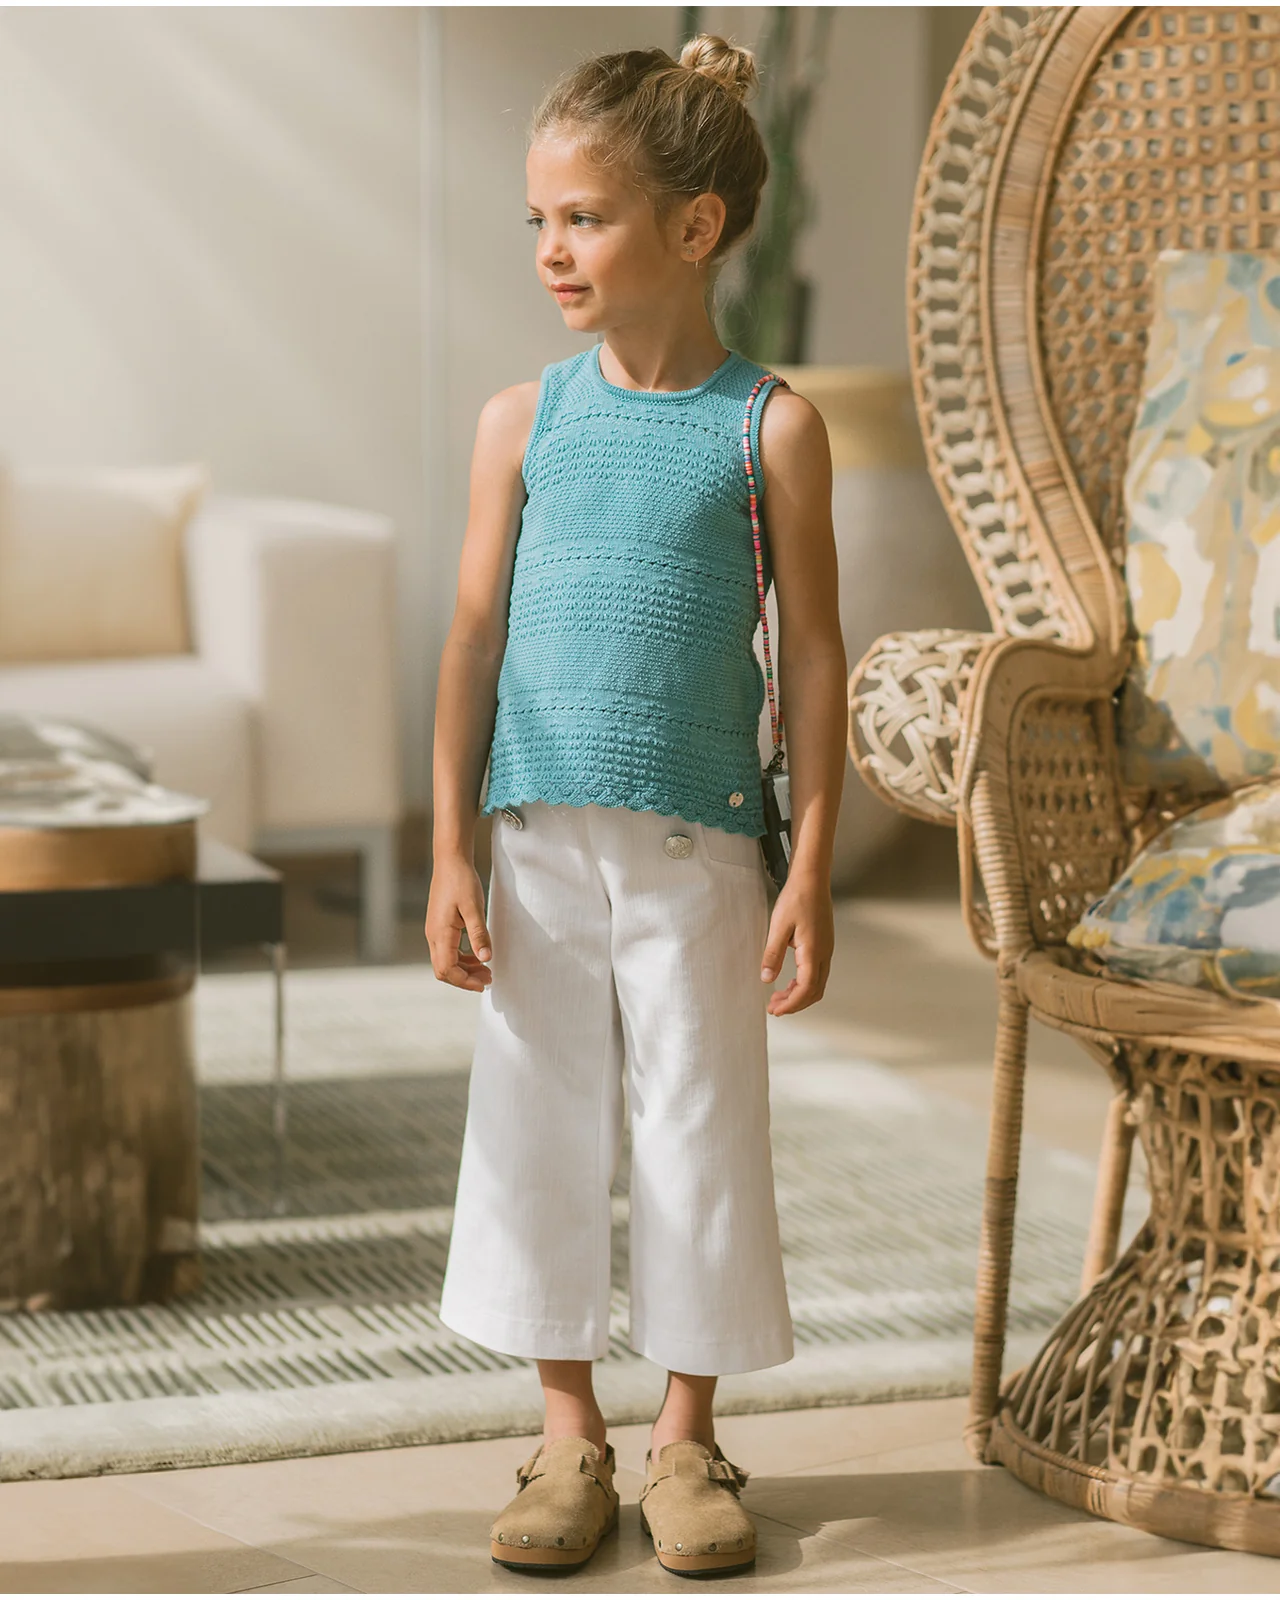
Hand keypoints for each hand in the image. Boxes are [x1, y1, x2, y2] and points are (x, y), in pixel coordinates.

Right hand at [425, 854, 492, 990]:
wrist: (450, 861)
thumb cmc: (461, 881)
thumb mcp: (474, 908)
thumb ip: (479, 934)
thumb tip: (486, 959)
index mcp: (439, 933)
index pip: (447, 969)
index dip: (464, 982)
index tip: (484, 984)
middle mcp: (433, 935)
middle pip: (443, 970)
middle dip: (465, 979)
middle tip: (488, 978)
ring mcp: (435, 931)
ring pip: (445, 962)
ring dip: (464, 970)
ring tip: (486, 970)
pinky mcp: (439, 926)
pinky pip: (448, 951)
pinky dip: (462, 958)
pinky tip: (477, 955)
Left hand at [760, 871, 833, 1014]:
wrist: (812, 880)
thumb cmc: (797, 898)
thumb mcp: (778, 927)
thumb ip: (772, 955)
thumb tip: (767, 979)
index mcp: (813, 952)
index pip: (805, 989)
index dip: (791, 1004)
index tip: (775, 1010)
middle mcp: (824, 954)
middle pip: (815, 991)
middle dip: (795, 1003)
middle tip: (774, 1007)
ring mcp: (826, 950)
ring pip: (818, 983)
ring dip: (799, 994)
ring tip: (778, 996)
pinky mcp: (824, 945)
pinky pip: (817, 973)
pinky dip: (804, 983)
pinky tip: (789, 981)